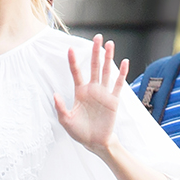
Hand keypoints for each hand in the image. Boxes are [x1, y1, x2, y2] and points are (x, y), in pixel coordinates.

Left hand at [54, 34, 127, 154]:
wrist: (95, 142)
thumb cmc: (79, 132)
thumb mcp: (66, 121)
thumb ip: (60, 107)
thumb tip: (54, 94)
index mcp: (80, 92)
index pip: (76, 73)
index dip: (74, 61)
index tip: (70, 49)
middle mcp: (92, 89)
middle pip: (94, 66)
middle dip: (95, 52)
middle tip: (97, 37)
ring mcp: (103, 93)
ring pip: (106, 72)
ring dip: (108, 58)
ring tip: (110, 43)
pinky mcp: (113, 100)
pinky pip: (117, 85)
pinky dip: (121, 74)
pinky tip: (125, 62)